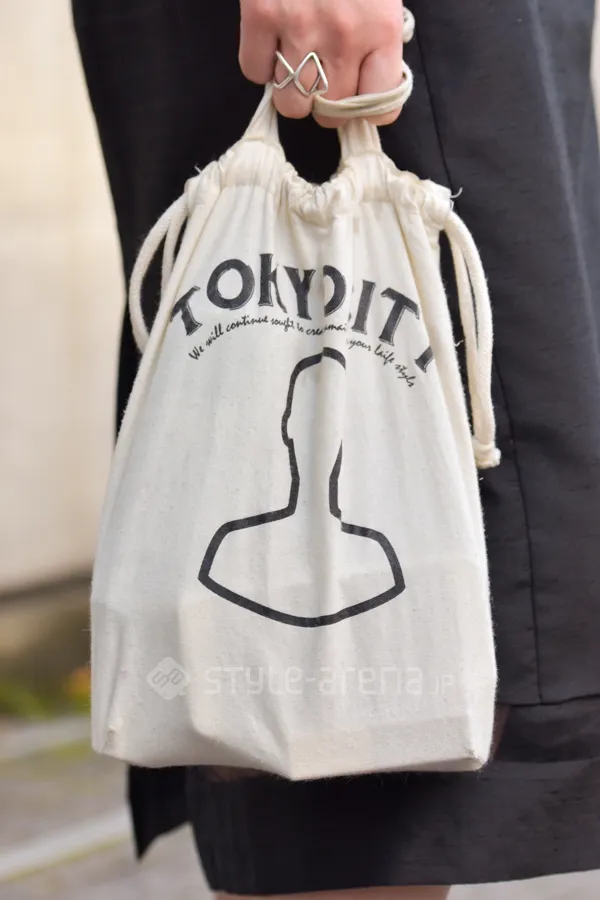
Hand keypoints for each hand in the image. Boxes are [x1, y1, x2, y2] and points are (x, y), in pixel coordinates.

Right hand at [239, 0, 404, 126]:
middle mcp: (343, 38)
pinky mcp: (260, 15)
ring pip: (291, 105)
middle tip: (320, 74)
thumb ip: (377, 39)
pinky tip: (270, 41)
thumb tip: (364, 86)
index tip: (357, 95)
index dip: (366, 107)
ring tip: (293, 62)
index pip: (380, 107)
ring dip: (290, 91)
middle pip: (330, 114)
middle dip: (324, 102)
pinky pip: (254, 72)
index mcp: (382, 28)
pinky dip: (259, 63)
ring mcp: (299, 29)